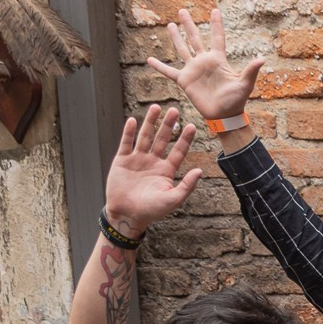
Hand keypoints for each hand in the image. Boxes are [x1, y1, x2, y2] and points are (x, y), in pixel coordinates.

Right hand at [102, 106, 202, 239]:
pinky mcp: (122, 160)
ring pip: (145, 137)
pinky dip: (130, 132)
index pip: (178, 151)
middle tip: (175, 110)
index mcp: (167, 170)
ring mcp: (138, 159)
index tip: (192, 126)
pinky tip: (134, 120)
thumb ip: (187, 185)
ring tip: (156, 108)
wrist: (127, 215)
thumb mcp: (173, 199)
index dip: (185, 139)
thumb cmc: (151, 210)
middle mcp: (153, 162)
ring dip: (150, 122)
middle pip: (162, 139)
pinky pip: (127, 143)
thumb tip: (200, 170)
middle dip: (168, 125)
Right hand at [147, 7, 263, 123]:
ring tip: (170, 25)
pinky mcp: (185, 81)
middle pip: (195, 38)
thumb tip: (262, 59)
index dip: (216, 24)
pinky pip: (169, 72)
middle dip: (189, 25)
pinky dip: (159, 67)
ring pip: (182, 49)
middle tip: (182, 10)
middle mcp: (204, 62)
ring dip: (176, 37)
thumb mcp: (245, 84)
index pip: (217, 37)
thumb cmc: (236, 100)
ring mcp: (193, 70)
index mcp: (218, 60)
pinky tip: (149, 60)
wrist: (224, 116)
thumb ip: (251, 71)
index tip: (215, 10)